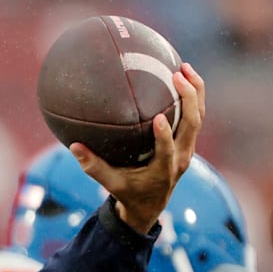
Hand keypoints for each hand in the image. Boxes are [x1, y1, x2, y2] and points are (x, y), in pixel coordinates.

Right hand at [71, 62, 205, 233]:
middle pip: (193, 125)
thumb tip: (74, 146)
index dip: (165, 135)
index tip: (158, 118)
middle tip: (177, 76)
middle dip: (189, 99)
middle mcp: (181, 158)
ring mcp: (188, 149)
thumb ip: (93, 166)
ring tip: (185, 67)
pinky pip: (196, 116)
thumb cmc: (127, 192)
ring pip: (199, 117)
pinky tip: (184, 76)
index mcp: (163, 169)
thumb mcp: (109, 183)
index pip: (167, 150)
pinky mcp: (188, 142)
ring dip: (196, 91)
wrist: (151, 204)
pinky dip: (194, 96)